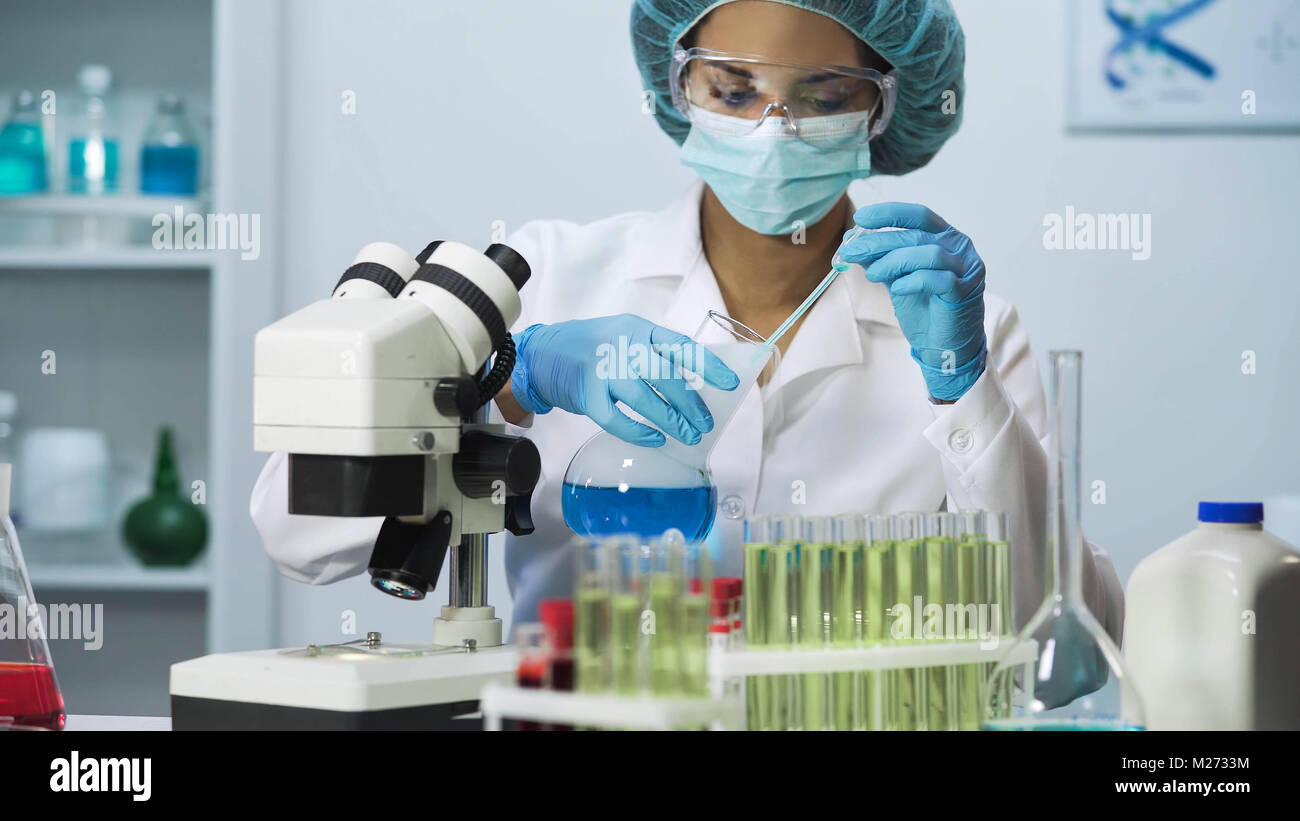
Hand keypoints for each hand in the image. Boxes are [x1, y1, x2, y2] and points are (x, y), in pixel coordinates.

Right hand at [510, 314, 739, 446]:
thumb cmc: (592, 349)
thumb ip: (654, 354)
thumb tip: (694, 385)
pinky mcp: (586, 393)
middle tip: (705, 423)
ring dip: (671, 420)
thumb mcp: (625, 339)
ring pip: (645, 398)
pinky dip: (638, 432)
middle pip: (666, 375)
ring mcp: (602, 369)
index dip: (709, 365)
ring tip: (687, 436)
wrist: (541, 354)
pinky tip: (655, 439)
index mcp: (638, 329)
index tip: (731, 384)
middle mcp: (621, 345)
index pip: (681, 346)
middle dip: (691, 403)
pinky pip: (617, 418)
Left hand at [837, 202, 986, 400]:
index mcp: (944, 237)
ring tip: (872, 275)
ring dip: (893, 261)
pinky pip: (938, 279)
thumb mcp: (896, 278)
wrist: (943, 345)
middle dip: (879, 241)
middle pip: (916, 235)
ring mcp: (966, 269)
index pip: (918, 215)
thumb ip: (880, 259)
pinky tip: (897, 289)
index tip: (860, 217)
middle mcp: (959, 247)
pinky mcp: (965, 292)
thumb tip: (851, 242)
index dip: (889, 213)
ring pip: (929, 253)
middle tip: (852, 251)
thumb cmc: (924, 308)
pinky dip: (913, 281)